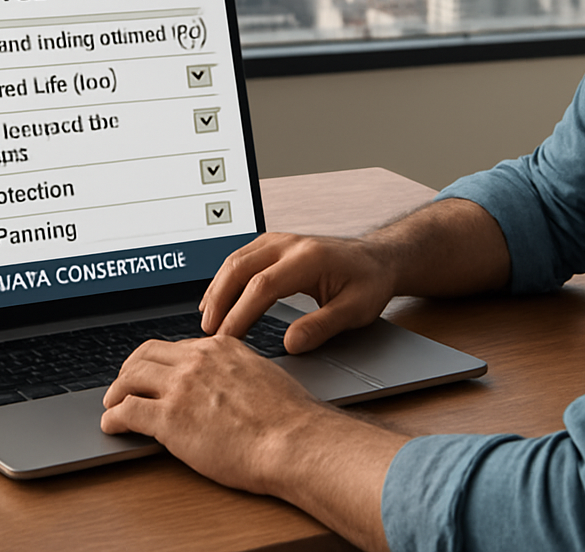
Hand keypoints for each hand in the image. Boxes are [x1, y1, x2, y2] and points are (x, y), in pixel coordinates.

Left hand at [100, 334, 330, 492]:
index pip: (174, 346)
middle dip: (129, 370)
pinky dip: (113, 418)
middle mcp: (197, 360)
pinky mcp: (170, 419)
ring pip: (131, 378)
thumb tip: (227, 384)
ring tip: (111, 404)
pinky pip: (128, 412)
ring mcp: (181, 388)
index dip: (156, 360)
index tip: (150, 370)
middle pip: (145, 355)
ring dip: (116, 392)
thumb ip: (236, 372)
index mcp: (220, 347)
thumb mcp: (262, 375)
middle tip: (122, 384)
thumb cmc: (288, 417)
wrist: (293, 439)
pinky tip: (111, 425)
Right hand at [199, 232, 397, 353]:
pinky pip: (241, 257)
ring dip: (217, 288)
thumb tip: (290, 343)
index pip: (262, 286)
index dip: (240, 314)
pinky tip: (217, 297)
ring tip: (208, 319)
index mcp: (308, 258)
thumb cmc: (368, 282)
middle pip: (240, 267)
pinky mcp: (274, 244)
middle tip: (209, 333)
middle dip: (220, 300)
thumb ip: (322, 326)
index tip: (228, 339)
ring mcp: (279, 240)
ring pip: (236, 260)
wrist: (377, 258)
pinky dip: (225, 278)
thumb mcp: (355, 310)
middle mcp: (289, 244)